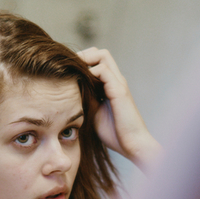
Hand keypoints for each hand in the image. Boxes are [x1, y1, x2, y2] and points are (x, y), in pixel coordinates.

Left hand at [78, 48, 160, 170]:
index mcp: (110, 85)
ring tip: (72, 75)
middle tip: (67, 70)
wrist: (133, 145)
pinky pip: (103, 70)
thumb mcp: (94, 113)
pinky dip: (90, 72)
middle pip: (99, 52)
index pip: (96, 60)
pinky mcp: (119, 91)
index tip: (66, 73)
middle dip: (82, 56)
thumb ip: (85, 100)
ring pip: (102, 55)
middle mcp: (116, 80)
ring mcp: (119, 83)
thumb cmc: (115, 134)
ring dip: (85, 60)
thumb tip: (67, 93)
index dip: (81, 62)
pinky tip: (79, 85)